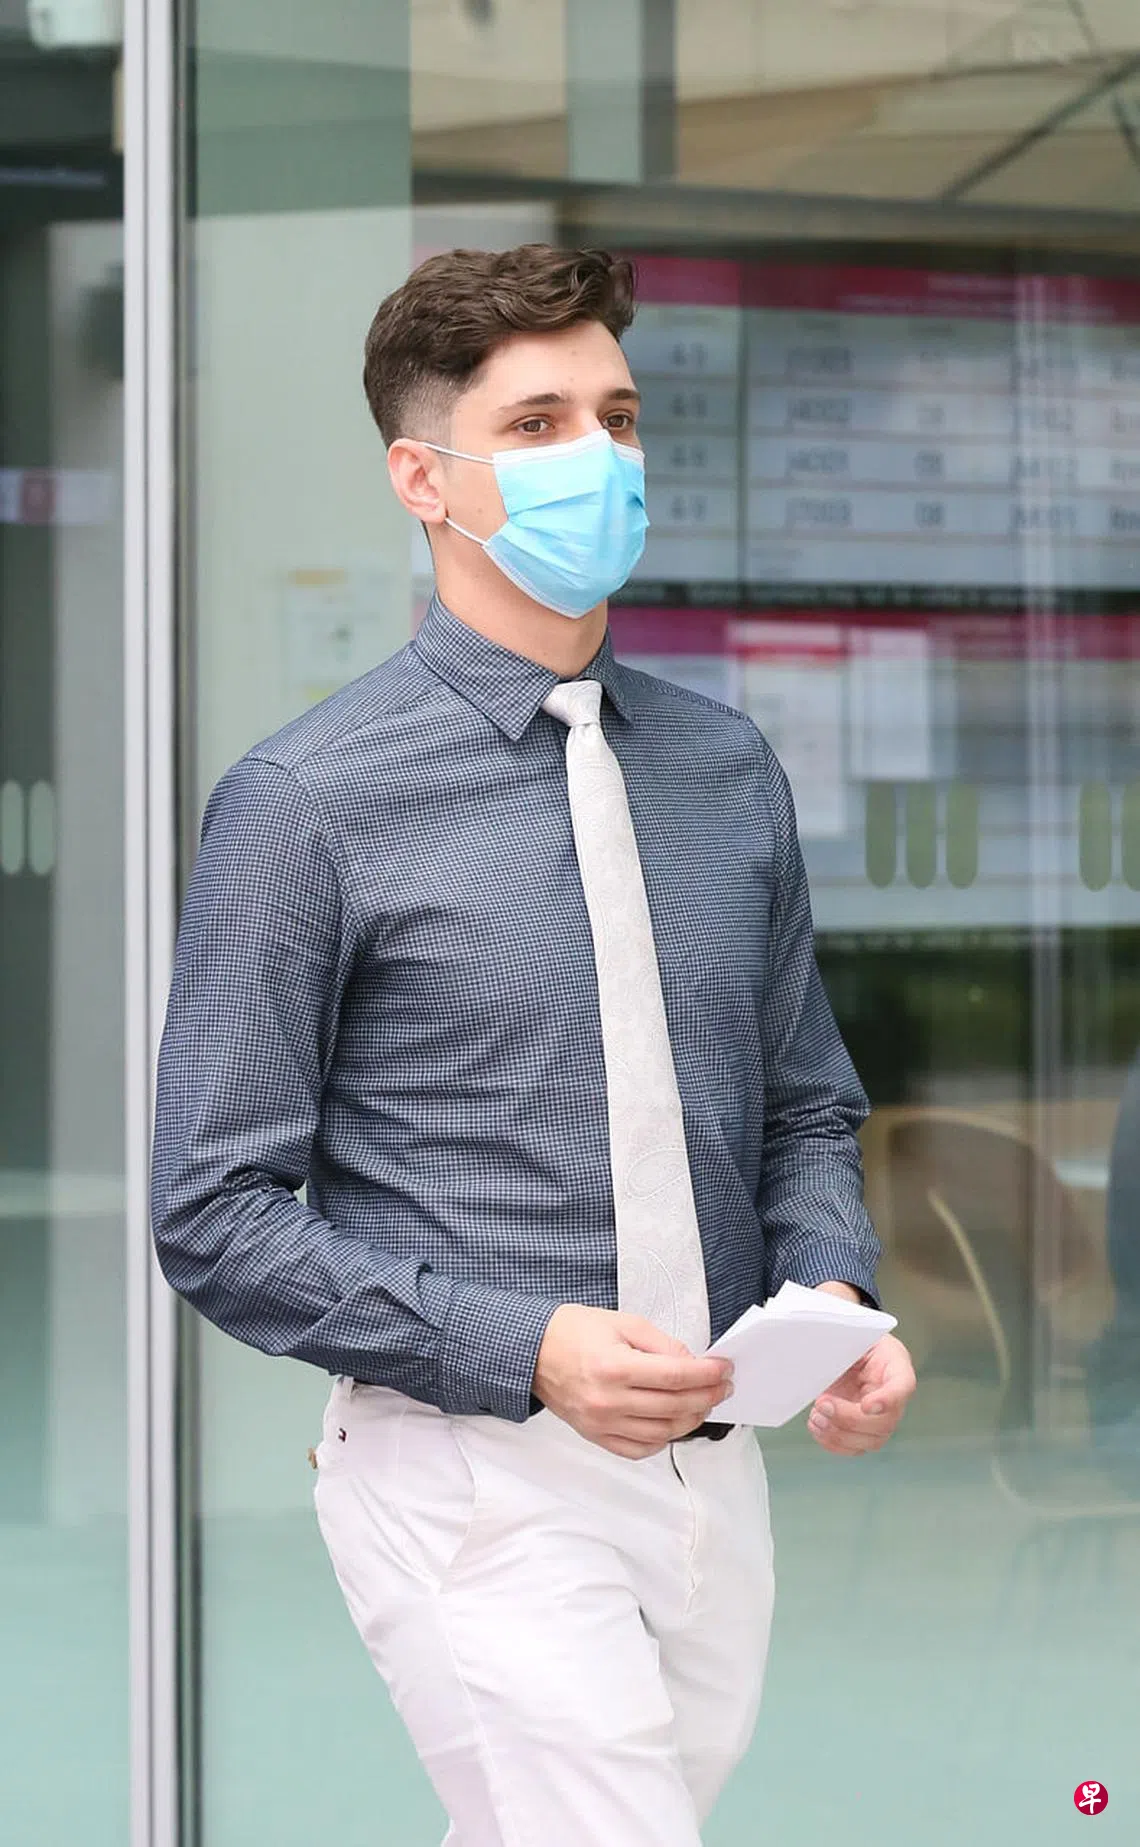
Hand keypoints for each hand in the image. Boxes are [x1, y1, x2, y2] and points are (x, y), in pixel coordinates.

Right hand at [533, 1304, 733, 1459]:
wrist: (533, 1352)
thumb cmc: (575, 1331)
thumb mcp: (623, 1322)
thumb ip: (661, 1344)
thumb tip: (692, 1363)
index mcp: (615, 1367)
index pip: (676, 1377)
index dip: (707, 1374)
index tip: (725, 1368)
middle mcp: (609, 1400)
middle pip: (674, 1406)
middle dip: (707, 1396)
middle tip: (723, 1386)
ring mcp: (601, 1423)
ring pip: (662, 1433)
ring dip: (690, 1419)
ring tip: (703, 1403)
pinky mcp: (595, 1436)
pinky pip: (638, 1449)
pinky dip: (662, 1440)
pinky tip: (672, 1424)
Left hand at [807, 1331, 915, 1457]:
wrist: (853, 1352)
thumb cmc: (858, 1341)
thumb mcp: (855, 1332)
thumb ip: (847, 1343)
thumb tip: (821, 1358)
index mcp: (896, 1366)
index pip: (903, 1386)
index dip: (888, 1399)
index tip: (867, 1405)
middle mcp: (895, 1398)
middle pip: (885, 1422)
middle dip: (850, 1419)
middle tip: (823, 1404)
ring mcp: (881, 1419)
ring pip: (870, 1441)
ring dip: (839, 1434)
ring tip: (816, 1417)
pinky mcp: (864, 1432)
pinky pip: (854, 1448)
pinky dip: (832, 1443)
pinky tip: (817, 1426)